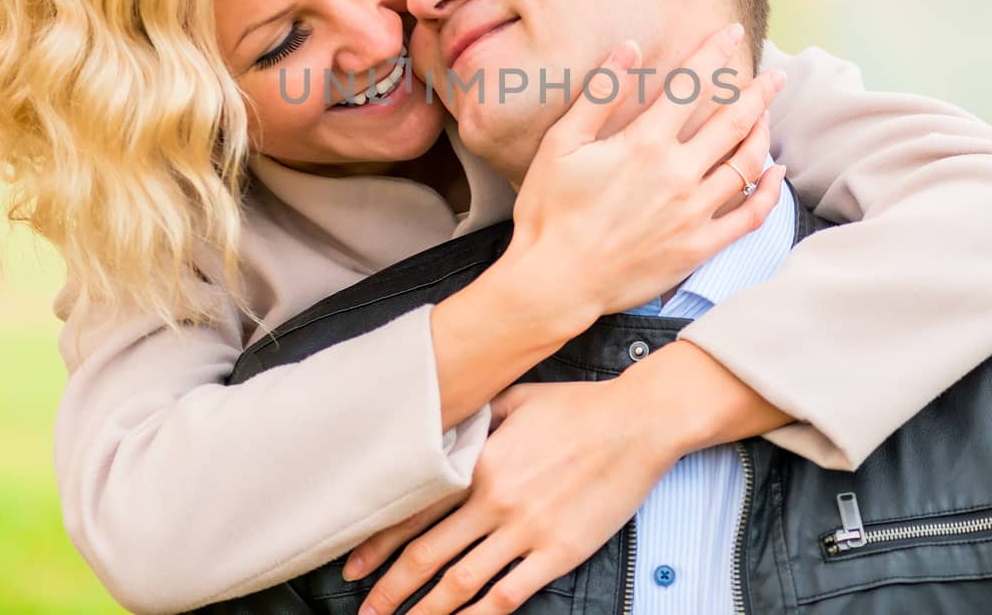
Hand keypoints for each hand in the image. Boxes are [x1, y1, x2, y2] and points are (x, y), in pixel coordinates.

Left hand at [346, 381, 676, 614]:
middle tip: (368, 611)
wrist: (636, 422)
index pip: (414, 512)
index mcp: (480, 463)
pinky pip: (509, 594)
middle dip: (392, 589)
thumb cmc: (580, 407)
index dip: (379, 544)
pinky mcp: (558, 552)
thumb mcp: (515, 398)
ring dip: (428, 610)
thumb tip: (445, 427)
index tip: (355, 567)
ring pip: (461, 582)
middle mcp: (495, 500)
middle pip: (427, 555)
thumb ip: (476, 418)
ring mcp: (526, 529)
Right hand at [506, 22, 788, 317]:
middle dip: (757, 91)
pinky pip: (750, 216)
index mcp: (644, 143)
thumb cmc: (550, 211)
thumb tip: (629, 48)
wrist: (556, 281)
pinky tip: (776, 174)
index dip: (714, 54)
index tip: (732, 34)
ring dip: (763, 133)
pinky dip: (770, 192)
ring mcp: (693, 212)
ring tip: (768, 115)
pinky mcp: (699, 247)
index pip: (691, 85)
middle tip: (774, 73)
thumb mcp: (562, 144)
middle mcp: (677, 174)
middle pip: (733, 121)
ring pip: (747, 164)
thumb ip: (600, 94)